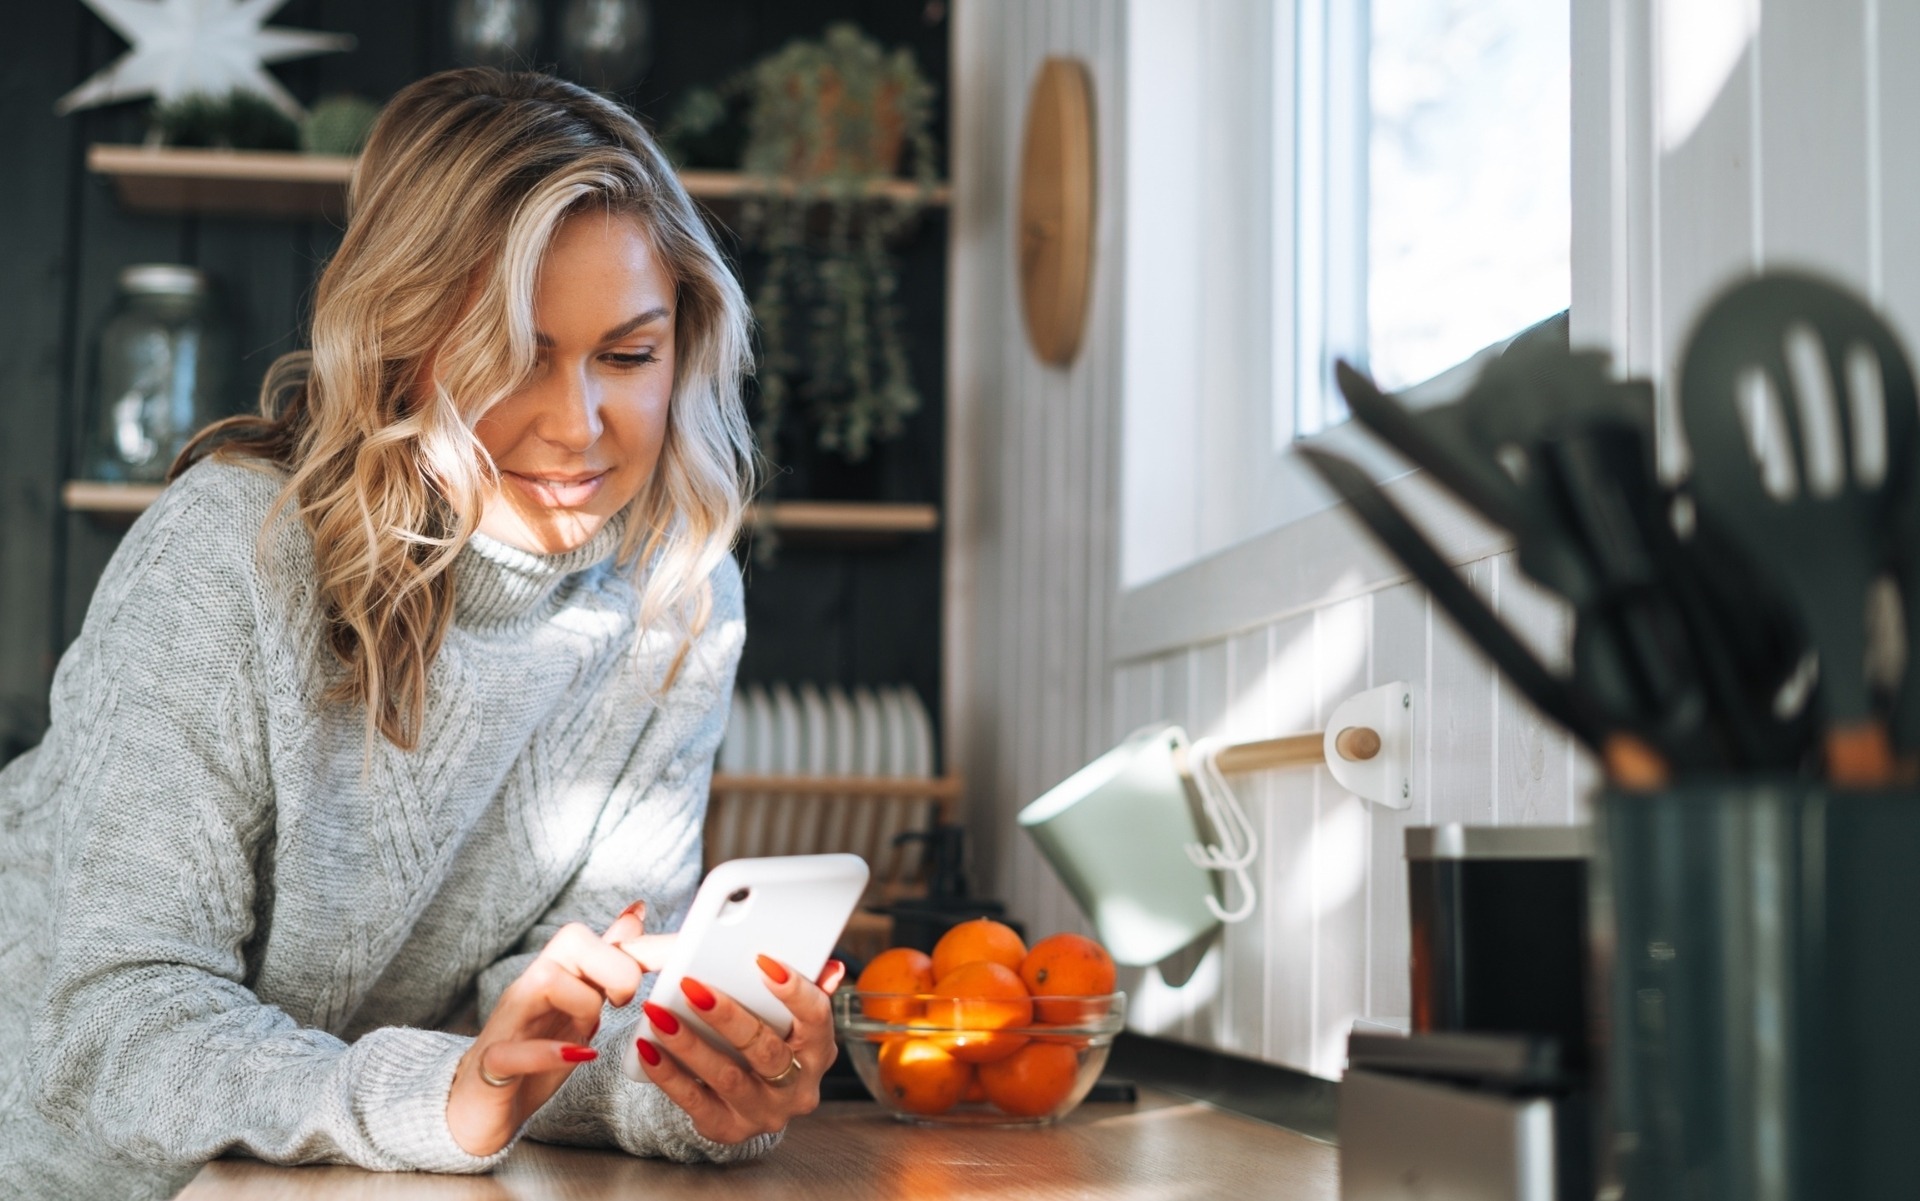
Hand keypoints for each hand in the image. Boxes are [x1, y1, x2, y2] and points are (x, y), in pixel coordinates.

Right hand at [447, 901, 674, 1156]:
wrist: (479, 1103)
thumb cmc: (536, 1047)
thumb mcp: (582, 1004)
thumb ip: (607, 962)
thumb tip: (637, 911)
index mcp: (559, 972)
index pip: (600, 937)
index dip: (645, 944)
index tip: (684, 953)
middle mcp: (532, 986)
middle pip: (571, 939)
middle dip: (613, 964)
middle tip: (626, 1001)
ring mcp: (509, 1021)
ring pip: (546, 980)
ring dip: (584, 1004)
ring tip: (593, 1032)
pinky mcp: (492, 1062)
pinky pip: (513, 1048)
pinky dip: (548, 1052)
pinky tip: (579, 1055)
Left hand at [630, 955, 849, 1144]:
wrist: (751, 1100)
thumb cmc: (771, 1043)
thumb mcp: (794, 1020)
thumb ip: (809, 989)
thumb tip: (830, 967)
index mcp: (819, 1050)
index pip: (816, 1017)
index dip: (794, 990)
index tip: (762, 962)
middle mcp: (797, 1086)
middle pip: (766, 1050)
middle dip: (728, 1017)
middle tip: (693, 987)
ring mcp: (764, 1112)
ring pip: (727, 1077)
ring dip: (690, 1044)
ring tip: (659, 1015)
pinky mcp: (729, 1129)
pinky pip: (695, 1102)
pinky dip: (669, 1075)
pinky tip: (649, 1049)